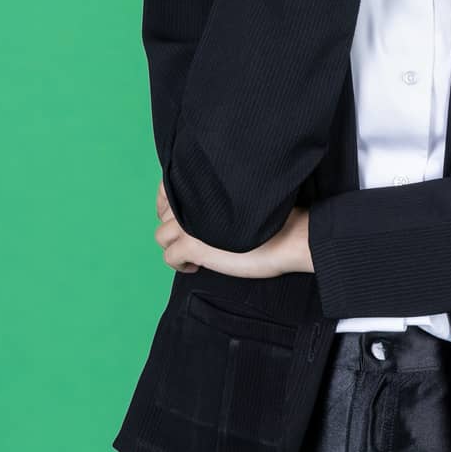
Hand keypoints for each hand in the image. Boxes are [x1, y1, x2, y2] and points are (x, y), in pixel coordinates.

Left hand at [156, 179, 312, 277]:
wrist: (289, 235)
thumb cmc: (275, 216)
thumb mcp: (241, 199)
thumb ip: (217, 198)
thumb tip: (200, 208)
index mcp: (204, 185)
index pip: (167, 188)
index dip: (168, 203)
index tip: (177, 216)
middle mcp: (192, 201)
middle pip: (162, 214)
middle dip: (172, 226)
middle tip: (188, 238)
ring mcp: (189, 223)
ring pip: (161, 237)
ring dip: (174, 246)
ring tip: (193, 254)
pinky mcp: (192, 246)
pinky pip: (169, 257)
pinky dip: (179, 265)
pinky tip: (196, 267)